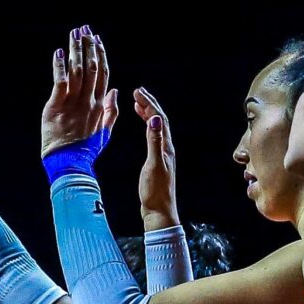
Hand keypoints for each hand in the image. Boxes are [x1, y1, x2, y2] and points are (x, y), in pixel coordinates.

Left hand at [41, 24, 117, 156]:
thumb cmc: (84, 151)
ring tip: (74, 33)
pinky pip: (60, 81)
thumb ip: (111, 111)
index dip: (100, 54)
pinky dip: (59, 65)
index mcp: (99, 105)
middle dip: (88, 45)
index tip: (97, 39)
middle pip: (92, 67)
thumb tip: (116, 91)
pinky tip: (58, 52)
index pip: (103, 73)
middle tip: (84, 28)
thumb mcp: (104, 133)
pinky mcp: (57, 106)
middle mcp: (88, 101)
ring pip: (77, 70)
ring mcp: (73, 103)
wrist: (69, 164)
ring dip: (75, 49)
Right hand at [133, 87, 177, 225]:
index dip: (148, 104)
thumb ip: (154, 142)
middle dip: (149, 104)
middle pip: (159, 120)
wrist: (158, 211)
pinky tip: (143, 126)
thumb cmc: (155, 191)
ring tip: (138, 104)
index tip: (137, 92)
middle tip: (138, 92)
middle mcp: (166, 147)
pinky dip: (147, 127)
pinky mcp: (157, 161)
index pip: (158, 118)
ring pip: (156, 127)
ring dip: (148, 114)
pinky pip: (153, 137)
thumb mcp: (153, 164)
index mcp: (166, 146)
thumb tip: (155, 119)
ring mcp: (162, 154)